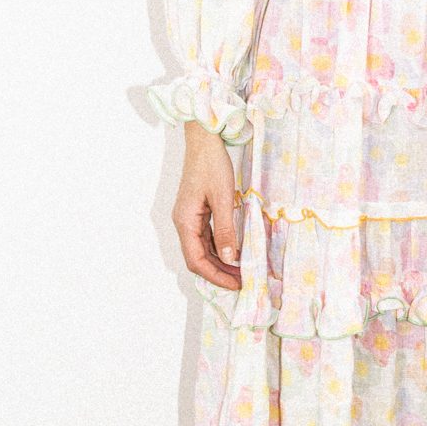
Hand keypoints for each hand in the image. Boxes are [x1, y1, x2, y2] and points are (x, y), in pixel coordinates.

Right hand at [173, 121, 242, 288]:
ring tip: (241, 270)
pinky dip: (220, 248)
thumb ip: (225, 229)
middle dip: (219, 272)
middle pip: (198, 258)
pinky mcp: (197, 212)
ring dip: (220, 262)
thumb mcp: (223, 198)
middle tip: (242, 281)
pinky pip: (207, 237)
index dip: (215, 276)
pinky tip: (234, 252)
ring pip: (202, 249)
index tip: (235, 284)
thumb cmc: (211, 165)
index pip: (196, 260)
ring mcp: (189, 217)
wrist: (204, 140)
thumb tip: (229, 257)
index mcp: (185, 221)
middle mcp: (184, 222)